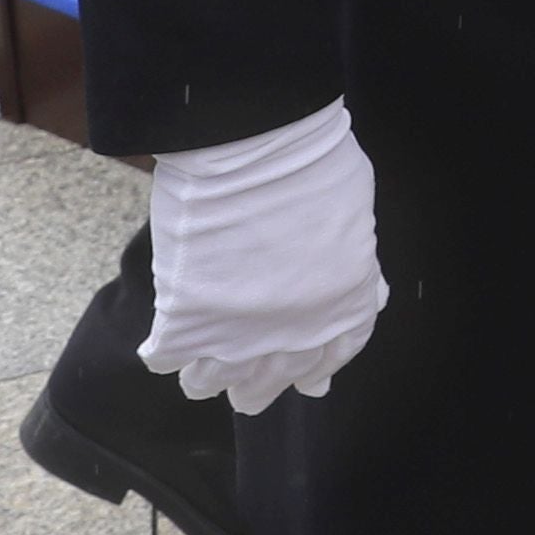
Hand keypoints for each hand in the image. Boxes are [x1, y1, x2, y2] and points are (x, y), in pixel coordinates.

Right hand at [142, 100, 388, 412]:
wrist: (256, 146)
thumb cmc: (314, 164)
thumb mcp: (357, 219)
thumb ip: (358, 269)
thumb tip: (372, 296)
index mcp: (344, 306)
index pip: (332, 357)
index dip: (315, 371)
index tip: (305, 382)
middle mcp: (293, 334)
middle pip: (268, 384)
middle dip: (253, 389)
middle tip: (240, 389)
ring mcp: (236, 334)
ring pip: (211, 383)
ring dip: (203, 377)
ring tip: (196, 370)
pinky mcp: (185, 323)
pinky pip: (165, 357)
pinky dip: (162, 350)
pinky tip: (162, 340)